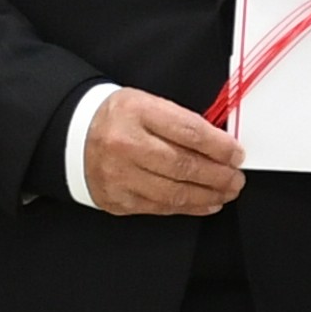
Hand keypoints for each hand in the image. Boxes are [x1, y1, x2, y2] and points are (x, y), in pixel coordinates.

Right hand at [81, 86, 247, 214]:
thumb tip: (221, 145)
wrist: (73, 136)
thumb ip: (182, 122)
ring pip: (174, 192)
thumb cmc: (119, 118)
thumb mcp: (148, 104)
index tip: (237, 154)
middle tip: (237, 178)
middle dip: (218, 175)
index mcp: (137, 112)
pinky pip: (160, 207)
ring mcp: (119, 175)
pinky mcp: (117, 199)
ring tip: (227, 192)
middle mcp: (126, 145)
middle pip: (183, 165)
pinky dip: (189, 207)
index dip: (219, 146)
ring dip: (208, 195)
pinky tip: (207, 203)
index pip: (189, 132)